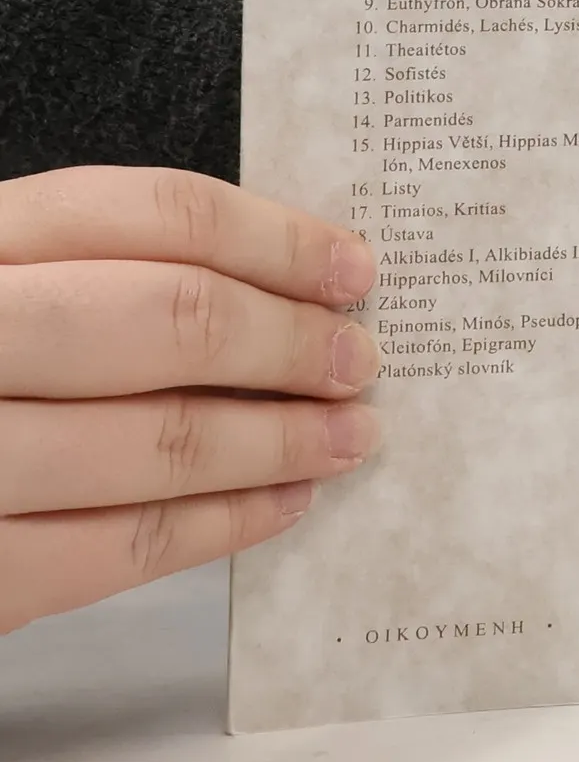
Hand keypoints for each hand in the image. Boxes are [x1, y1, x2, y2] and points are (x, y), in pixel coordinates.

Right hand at [0, 164, 381, 632]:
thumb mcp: (6, 282)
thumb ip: (96, 270)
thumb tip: (280, 281)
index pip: (148, 212)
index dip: (273, 237)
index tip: (352, 267)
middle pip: (167, 319)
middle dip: (289, 343)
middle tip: (361, 359)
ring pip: (155, 443)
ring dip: (278, 444)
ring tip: (347, 438)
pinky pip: (113, 549)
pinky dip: (219, 528)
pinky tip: (280, 507)